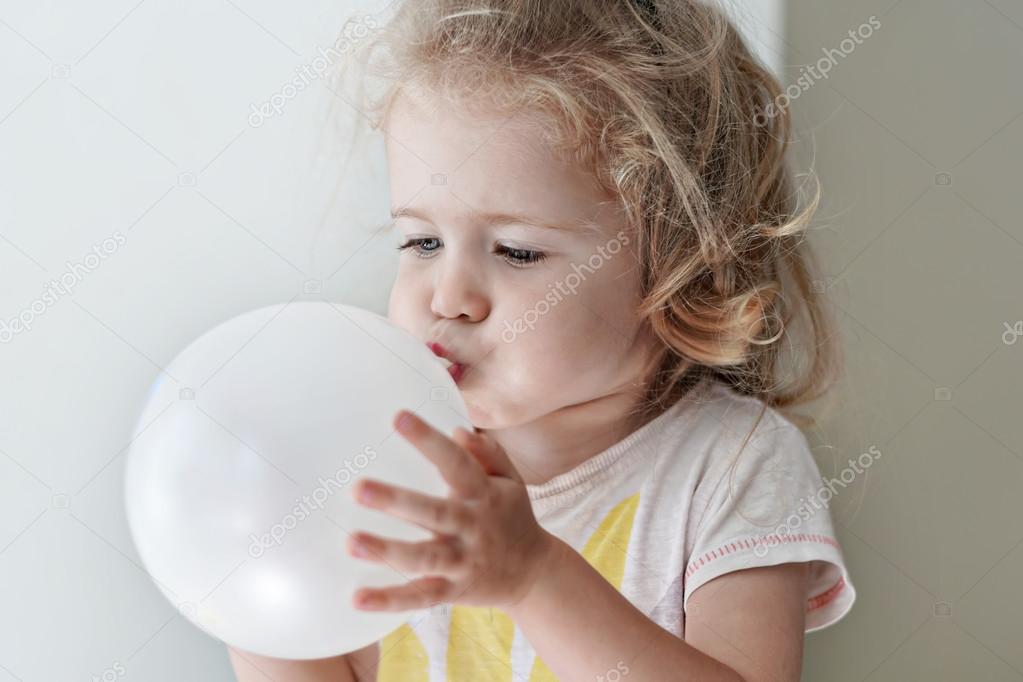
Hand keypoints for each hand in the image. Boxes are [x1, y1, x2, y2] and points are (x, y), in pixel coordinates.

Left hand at [345, 409, 555, 612]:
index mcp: (484, 494)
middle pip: (433, 513)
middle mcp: (472, 527)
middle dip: (396, 501)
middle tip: (358, 488)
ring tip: (352, 541)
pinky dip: (389, 600)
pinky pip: (419, 597)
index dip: (429, 439)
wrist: (534, 573)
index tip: (399, 417)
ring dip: (387, 550)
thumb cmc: (513, 517)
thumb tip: (459, 430)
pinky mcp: (453, 591)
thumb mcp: (511, 481)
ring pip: (423, 558)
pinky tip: (357, 598)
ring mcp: (462, 562)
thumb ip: (488, 453)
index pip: (456, 462)